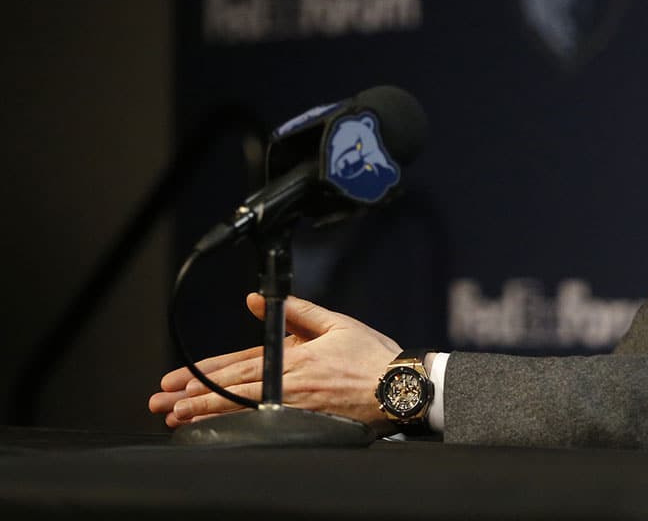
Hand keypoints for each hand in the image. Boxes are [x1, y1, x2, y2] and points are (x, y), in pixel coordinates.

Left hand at [148, 294, 400, 431]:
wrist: (400, 386)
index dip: (205, 374)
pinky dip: (237, 429)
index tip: (176, 381)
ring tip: (177, 419)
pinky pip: (264, 426)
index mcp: (294, 355)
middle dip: (193, 397)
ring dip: (207, 414)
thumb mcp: (335, 323)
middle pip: (232, 390)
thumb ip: (296, 310)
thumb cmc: (372, 355)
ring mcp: (297, 405)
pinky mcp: (308, 422)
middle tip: (162, 403)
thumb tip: (257, 301)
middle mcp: (289, 382)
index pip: (239, 366)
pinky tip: (218, 433)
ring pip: (242, 410)